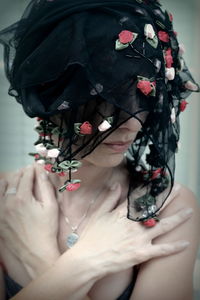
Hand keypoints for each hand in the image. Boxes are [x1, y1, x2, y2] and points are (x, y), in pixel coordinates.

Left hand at [0, 164, 59, 278]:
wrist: (35, 252)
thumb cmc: (46, 229)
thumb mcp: (51, 206)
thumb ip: (45, 187)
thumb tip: (42, 172)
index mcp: (23, 198)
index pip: (25, 177)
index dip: (31, 170)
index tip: (35, 167)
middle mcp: (8, 202)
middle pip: (13, 180)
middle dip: (21, 173)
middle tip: (27, 171)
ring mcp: (0, 211)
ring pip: (1, 188)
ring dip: (9, 180)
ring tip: (16, 179)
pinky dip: (1, 192)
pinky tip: (6, 192)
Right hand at [73, 183, 191, 276]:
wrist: (87, 259)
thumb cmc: (91, 236)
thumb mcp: (97, 213)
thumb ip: (109, 198)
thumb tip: (116, 185)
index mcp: (123, 213)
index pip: (140, 197)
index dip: (152, 189)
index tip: (161, 182)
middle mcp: (134, 223)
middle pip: (156, 208)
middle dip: (169, 198)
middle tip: (180, 190)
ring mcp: (139, 238)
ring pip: (163, 226)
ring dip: (177, 218)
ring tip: (189, 211)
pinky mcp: (141, 253)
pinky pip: (161, 250)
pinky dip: (174, 247)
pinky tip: (185, 243)